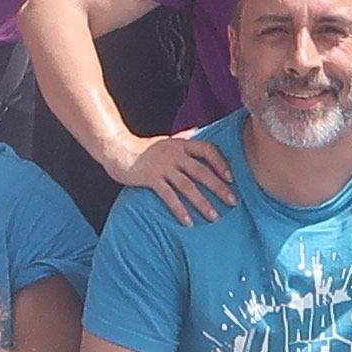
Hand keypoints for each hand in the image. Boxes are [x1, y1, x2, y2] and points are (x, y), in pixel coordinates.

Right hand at [119, 127, 235, 223]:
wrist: (117, 150)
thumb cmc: (144, 148)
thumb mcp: (166, 140)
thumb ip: (183, 136)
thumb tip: (199, 130)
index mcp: (181, 144)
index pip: (207, 149)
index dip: (221, 163)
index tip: (231, 177)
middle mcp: (174, 154)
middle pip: (201, 171)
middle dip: (219, 187)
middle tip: (233, 201)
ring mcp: (162, 166)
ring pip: (187, 186)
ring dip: (202, 202)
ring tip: (214, 216)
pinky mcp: (151, 178)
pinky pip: (168, 196)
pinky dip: (179, 209)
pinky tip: (188, 222)